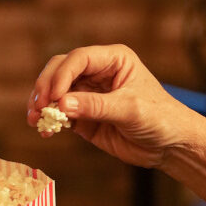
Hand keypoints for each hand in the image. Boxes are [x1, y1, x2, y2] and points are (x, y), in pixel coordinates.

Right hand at [27, 44, 196, 168]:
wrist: (171, 146)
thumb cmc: (160, 119)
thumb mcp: (130, 109)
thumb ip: (95, 106)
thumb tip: (61, 105)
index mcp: (113, 59)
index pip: (78, 59)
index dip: (62, 75)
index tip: (54, 97)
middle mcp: (97, 73)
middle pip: (60, 70)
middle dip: (46, 88)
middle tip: (38, 107)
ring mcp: (88, 94)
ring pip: (55, 91)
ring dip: (42, 104)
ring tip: (34, 120)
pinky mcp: (83, 115)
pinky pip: (59, 113)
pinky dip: (49, 120)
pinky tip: (45, 131)